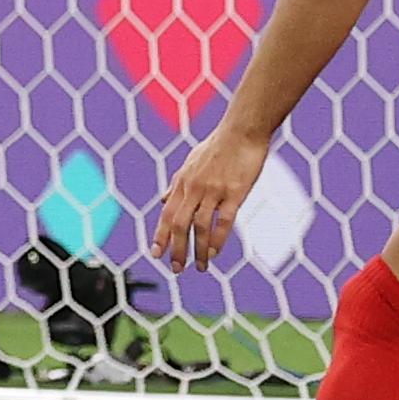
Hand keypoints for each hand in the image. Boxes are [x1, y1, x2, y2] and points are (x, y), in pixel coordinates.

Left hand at [153, 118, 278, 275]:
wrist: (242, 130)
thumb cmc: (218, 146)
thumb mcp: (190, 163)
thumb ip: (177, 184)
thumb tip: (163, 199)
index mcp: (182, 182)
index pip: (166, 213)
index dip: (160, 235)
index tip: (156, 254)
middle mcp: (194, 188)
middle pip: (179, 224)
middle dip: (176, 249)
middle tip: (176, 269)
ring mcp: (214, 190)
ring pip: (201, 227)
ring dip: (199, 250)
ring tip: (200, 266)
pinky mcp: (234, 192)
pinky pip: (223, 221)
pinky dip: (218, 239)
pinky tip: (215, 252)